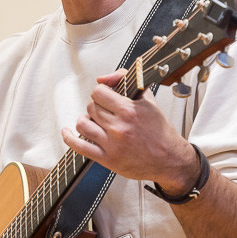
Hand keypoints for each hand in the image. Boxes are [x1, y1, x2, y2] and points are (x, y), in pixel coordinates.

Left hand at [60, 69, 198, 191]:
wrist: (169, 159)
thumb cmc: (159, 131)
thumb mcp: (148, 100)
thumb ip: (127, 80)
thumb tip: (103, 77)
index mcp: (129, 110)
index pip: (98, 92)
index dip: (100, 93)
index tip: (105, 97)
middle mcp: (119, 127)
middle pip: (91, 107)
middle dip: (96, 107)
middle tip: (105, 112)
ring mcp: (112, 144)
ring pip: (83, 124)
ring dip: (86, 120)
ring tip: (94, 122)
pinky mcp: (107, 159)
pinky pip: (80, 147)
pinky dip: (69, 138)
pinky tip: (67, 132)